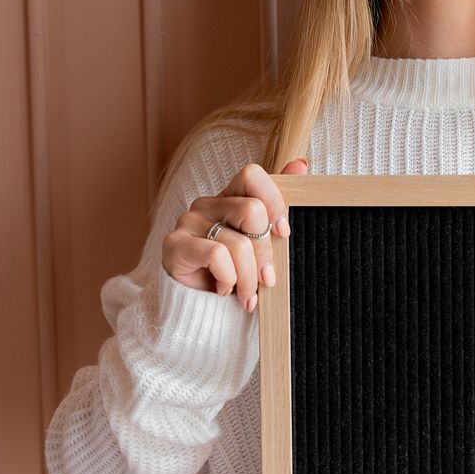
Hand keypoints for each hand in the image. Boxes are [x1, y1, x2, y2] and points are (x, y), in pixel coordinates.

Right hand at [161, 158, 308, 311]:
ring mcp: (189, 222)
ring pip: (238, 243)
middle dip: (265, 253)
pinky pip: (216, 255)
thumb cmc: (236, 274)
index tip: (284, 233)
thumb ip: (277, 207)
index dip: (274, 202)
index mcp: (230, 198)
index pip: (252, 176)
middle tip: (266, 279)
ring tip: (247, 296)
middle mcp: (207, 204)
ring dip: (249, 279)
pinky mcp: (175, 244)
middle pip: (251, 211)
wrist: (200, 309)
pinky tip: (223, 289)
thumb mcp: (262, 245)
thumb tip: (300, 164)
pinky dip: (228, 279)